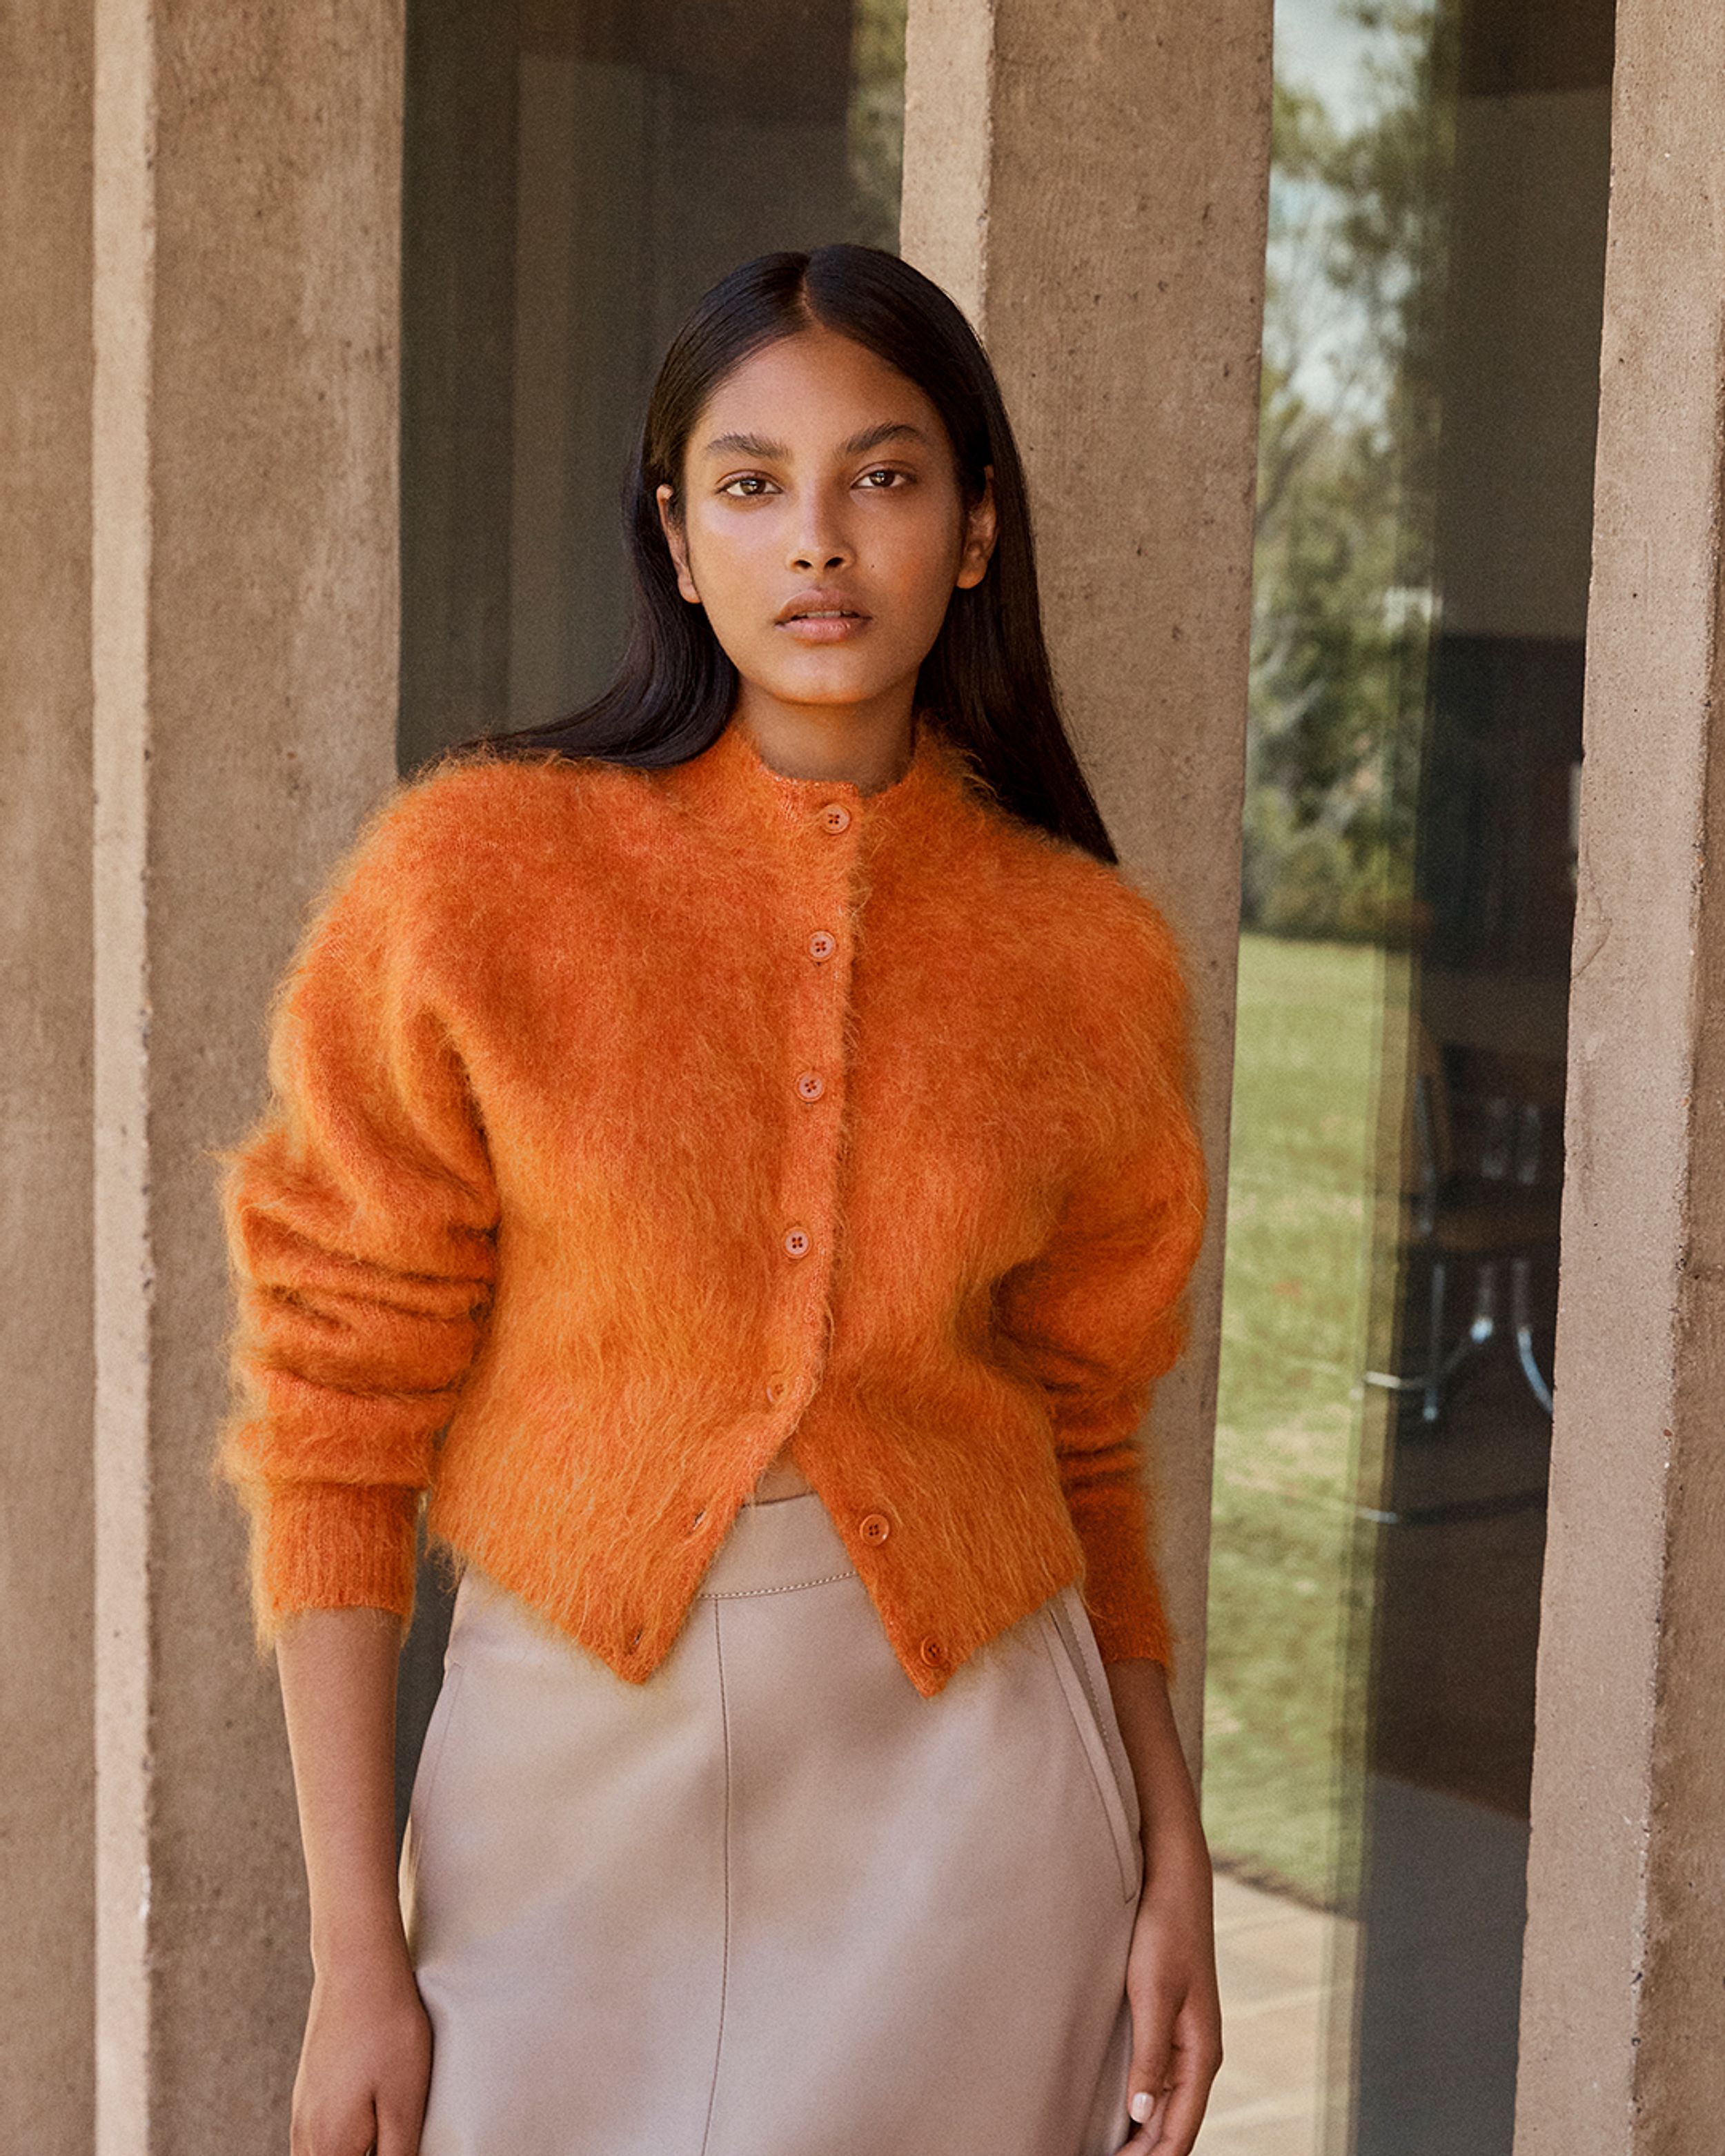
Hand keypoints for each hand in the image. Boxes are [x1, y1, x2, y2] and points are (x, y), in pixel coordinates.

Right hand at [290, 1947, 431, 2155]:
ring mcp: (303, 2111)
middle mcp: (305, 2135)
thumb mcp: (405, 2102)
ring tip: (382, 2133)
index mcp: (329, 2147)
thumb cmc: (387, 2029)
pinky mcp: (309, 2089)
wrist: (357, 1966)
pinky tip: (369, 2121)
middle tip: (392, 2137)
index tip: (394, 2145)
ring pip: (321, 2155)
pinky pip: (319, 2136)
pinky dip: (342, 2142)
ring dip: (352, 2150)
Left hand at [1101, 1658, 1222, 2152]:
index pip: (1178, 2133)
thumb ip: (1149, 2055)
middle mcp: (1196, 2051)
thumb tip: (1139, 2118)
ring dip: (1139, 2135)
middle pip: (1172, 2126)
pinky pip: (1156, 2079)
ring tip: (1101, 2153)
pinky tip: (1114, 2113)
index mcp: (1199, 2052)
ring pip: (1164, 2106)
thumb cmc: (1164, 1926)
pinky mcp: (1166, 2017)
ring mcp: (1182, 2035)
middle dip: (1142, 2155)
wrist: (1174, 1873)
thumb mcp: (1153, 1990)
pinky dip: (1139, 2106)